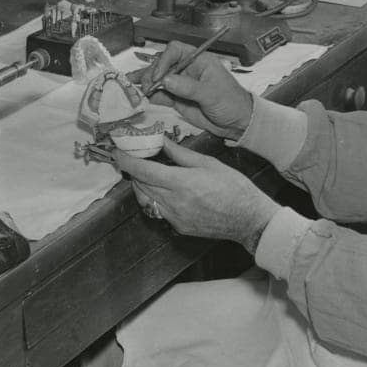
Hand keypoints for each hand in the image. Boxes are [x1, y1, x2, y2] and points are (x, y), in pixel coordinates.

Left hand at [115, 139, 278, 252]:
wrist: (249, 219)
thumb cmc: (234, 187)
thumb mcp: (207, 163)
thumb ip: (179, 153)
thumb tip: (160, 140)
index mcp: (181, 183)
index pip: (143, 171)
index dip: (126, 161)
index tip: (117, 152)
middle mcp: (173, 203)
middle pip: (140, 185)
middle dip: (134, 171)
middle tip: (133, 158)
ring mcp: (174, 218)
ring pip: (145, 199)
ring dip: (142, 185)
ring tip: (148, 173)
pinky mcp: (178, 227)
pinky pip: (157, 210)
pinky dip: (155, 198)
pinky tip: (165, 190)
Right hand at [128, 41, 254, 138]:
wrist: (238, 123)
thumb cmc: (232, 102)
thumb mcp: (211, 94)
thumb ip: (188, 87)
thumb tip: (166, 80)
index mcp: (199, 60)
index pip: (175, 51)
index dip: (164, 61)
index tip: (159, 76)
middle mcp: (187, 70)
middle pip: (162, 65)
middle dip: (151, 74)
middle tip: (146, 86)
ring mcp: (181, 85)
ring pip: (158, 80)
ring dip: (146, 84)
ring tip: (135, 89)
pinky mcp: (178, 99)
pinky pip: (160, 94)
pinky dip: (150, 96)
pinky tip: (141, 97)